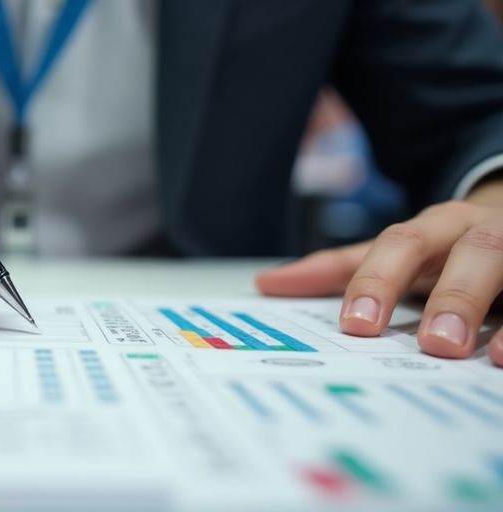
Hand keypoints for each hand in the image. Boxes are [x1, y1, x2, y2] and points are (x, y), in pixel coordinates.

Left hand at [256, 183, 502, 367]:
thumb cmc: (448, 247)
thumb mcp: (398, 254)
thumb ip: (342, 269)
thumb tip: (267, 284)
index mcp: (436, 227)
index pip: (401, 245)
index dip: (378, 281)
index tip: (357, 324)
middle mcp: (485, 232)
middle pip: (476, 252)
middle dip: (455, 296)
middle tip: (436, 345)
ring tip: (498, 358)